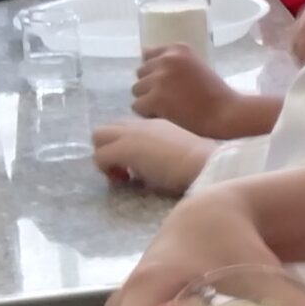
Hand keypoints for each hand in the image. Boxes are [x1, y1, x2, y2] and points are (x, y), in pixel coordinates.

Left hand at [92, 116, 214, 194]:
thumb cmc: (201, 163)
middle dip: (107, 149)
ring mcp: (131, 135)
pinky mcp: (124, 149)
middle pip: (106, 129)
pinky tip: (124, 181)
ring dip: (104, 156)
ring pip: (98, 137)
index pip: (126, 129)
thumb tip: (146, 170)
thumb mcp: (177, 153)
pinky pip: (100, 156)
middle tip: (124, 171)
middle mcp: (140, 125)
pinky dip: (106, 170)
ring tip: (122, 176)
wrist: (206, 163)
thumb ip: (160, 154)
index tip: (138, 167)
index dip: (125, 147)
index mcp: (156, 124)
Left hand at [131, 44, 245, 135]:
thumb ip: (171, 60)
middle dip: (151, 86)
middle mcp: (167, 60)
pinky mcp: (156, 98)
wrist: (227, 113)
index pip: (148, 55)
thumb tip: (142, 51)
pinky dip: (149, 114)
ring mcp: (160, 79)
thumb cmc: (215, 94)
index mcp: (178, 49)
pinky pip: (137, 106)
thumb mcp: (194, 66)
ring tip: (171, 107)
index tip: (171, 83)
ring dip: (149, 101)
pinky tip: (168, 115)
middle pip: (140, 73)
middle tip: (173, 97)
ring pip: (136, 90)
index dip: (156, 72)